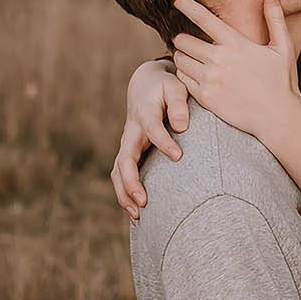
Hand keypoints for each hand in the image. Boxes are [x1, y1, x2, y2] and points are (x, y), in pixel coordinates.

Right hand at [111, 58, 189, 218]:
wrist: (145, 85)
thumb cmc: (165, 87)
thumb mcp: (175, 87)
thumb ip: (179, 104)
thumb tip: (182, 127)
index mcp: (144, 113)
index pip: (152, 129)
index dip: (163, 142)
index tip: (178, 156)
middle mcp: (132, 132)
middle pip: (124, 158)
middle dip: (131, 181)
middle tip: (144, 201)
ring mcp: (128, 144)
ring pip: (118, 171)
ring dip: (124, 193)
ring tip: (138, 214)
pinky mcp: (129, 153)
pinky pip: (121, 175)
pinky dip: (125, 194)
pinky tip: (136, 213)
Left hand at [171, 0, 300, 134]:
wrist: (279, 117)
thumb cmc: (282, 81)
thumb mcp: (282, 47)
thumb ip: (274, 17)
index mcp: (236, 44)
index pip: (203, 18)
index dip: (186, 5)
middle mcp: (219, 60)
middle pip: (182, 40)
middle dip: (183, 39)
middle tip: (189, 42)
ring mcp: (210, 80)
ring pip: (179, 60)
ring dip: (182, 57)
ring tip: (193, 60)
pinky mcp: (205, 97)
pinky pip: (182, 80)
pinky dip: (185, 75)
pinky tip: (197, 76)